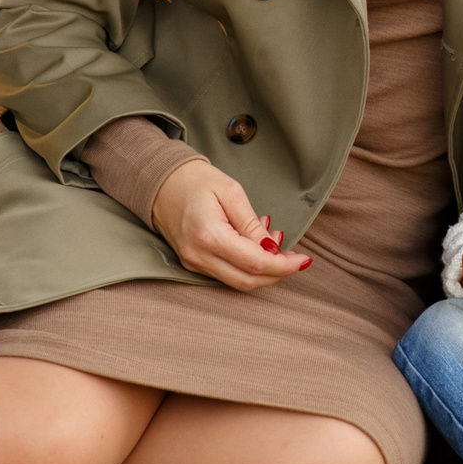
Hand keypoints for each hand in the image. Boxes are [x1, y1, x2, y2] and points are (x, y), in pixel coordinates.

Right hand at [150, 159, 309, 291]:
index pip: (254, 263)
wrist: (160, 183)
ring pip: (238, 282)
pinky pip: (226, 274)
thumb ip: (252, 224)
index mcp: (209, 235)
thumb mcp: (231, 192)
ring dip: (263, 271)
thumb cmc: (195, 181)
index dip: (283, 266)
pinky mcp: (193, 264)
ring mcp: (193, 263)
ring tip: (275, 245)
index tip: (302, 259)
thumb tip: (272, 249)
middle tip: (293, 257)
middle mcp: (199, 256)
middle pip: (248, 280)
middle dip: (277, 273)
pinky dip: (247, 267)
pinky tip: (256, 247)